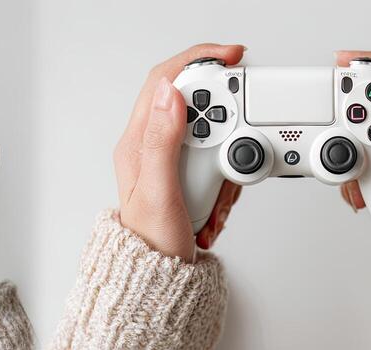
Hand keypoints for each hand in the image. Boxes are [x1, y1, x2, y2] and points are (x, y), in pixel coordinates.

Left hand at [115, 44, 245, 260]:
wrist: (160, 283)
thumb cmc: (152, 245)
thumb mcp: (159, 193)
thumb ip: (163, 140)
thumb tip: (168, 93)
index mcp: (137, 143)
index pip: (164, 82)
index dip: (198, 61)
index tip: (231, 58)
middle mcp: (153, 147)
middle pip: (197, 107)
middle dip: (224, 127)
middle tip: (233, 147)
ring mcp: (174, 162)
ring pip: (216, 137)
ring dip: (229, 165)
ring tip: (217, 199)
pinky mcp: (192, 176)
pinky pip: (222, 162)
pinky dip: (230, 182)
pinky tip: (217, 209)